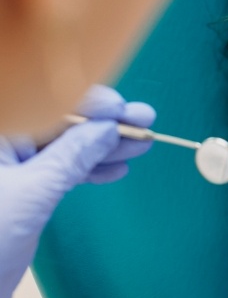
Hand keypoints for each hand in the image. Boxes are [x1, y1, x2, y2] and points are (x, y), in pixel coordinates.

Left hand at [0, 85, 154, 297]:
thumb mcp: (32, 194)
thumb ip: (72, 157)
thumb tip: (108, 129)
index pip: (46, 103)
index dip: (88, 102)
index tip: (122, 110)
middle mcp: (3, 146)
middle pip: (60, 122)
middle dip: (104, 123)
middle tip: (145, 119)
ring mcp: (10, 168)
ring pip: (65, 147)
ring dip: (104, 146)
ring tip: (142, 143)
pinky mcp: (20, 191)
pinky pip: (60, 170)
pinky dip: (89, 170)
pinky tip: (117, 168)